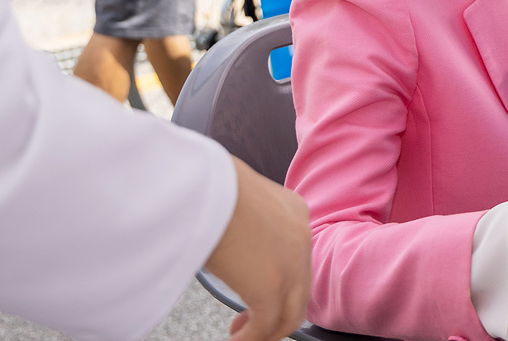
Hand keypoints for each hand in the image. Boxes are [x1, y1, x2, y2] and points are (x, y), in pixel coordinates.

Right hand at [205, 157, 312, 340]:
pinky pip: (265, 327)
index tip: (260, 290)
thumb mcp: (239, 195)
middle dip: (278, 313)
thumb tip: (228, 230)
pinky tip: (236, 339)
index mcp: (296, 212)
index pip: (299, 258)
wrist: (206, 184)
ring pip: (290, 315)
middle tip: (252, 322)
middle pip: (301, 291)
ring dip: (267, 332)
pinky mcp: (270, 288)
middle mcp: (302, 239)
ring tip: (243, 336)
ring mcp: (291, 266)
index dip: (283, 282)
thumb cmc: (210, 182)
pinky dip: (251, 339)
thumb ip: (246, 217)